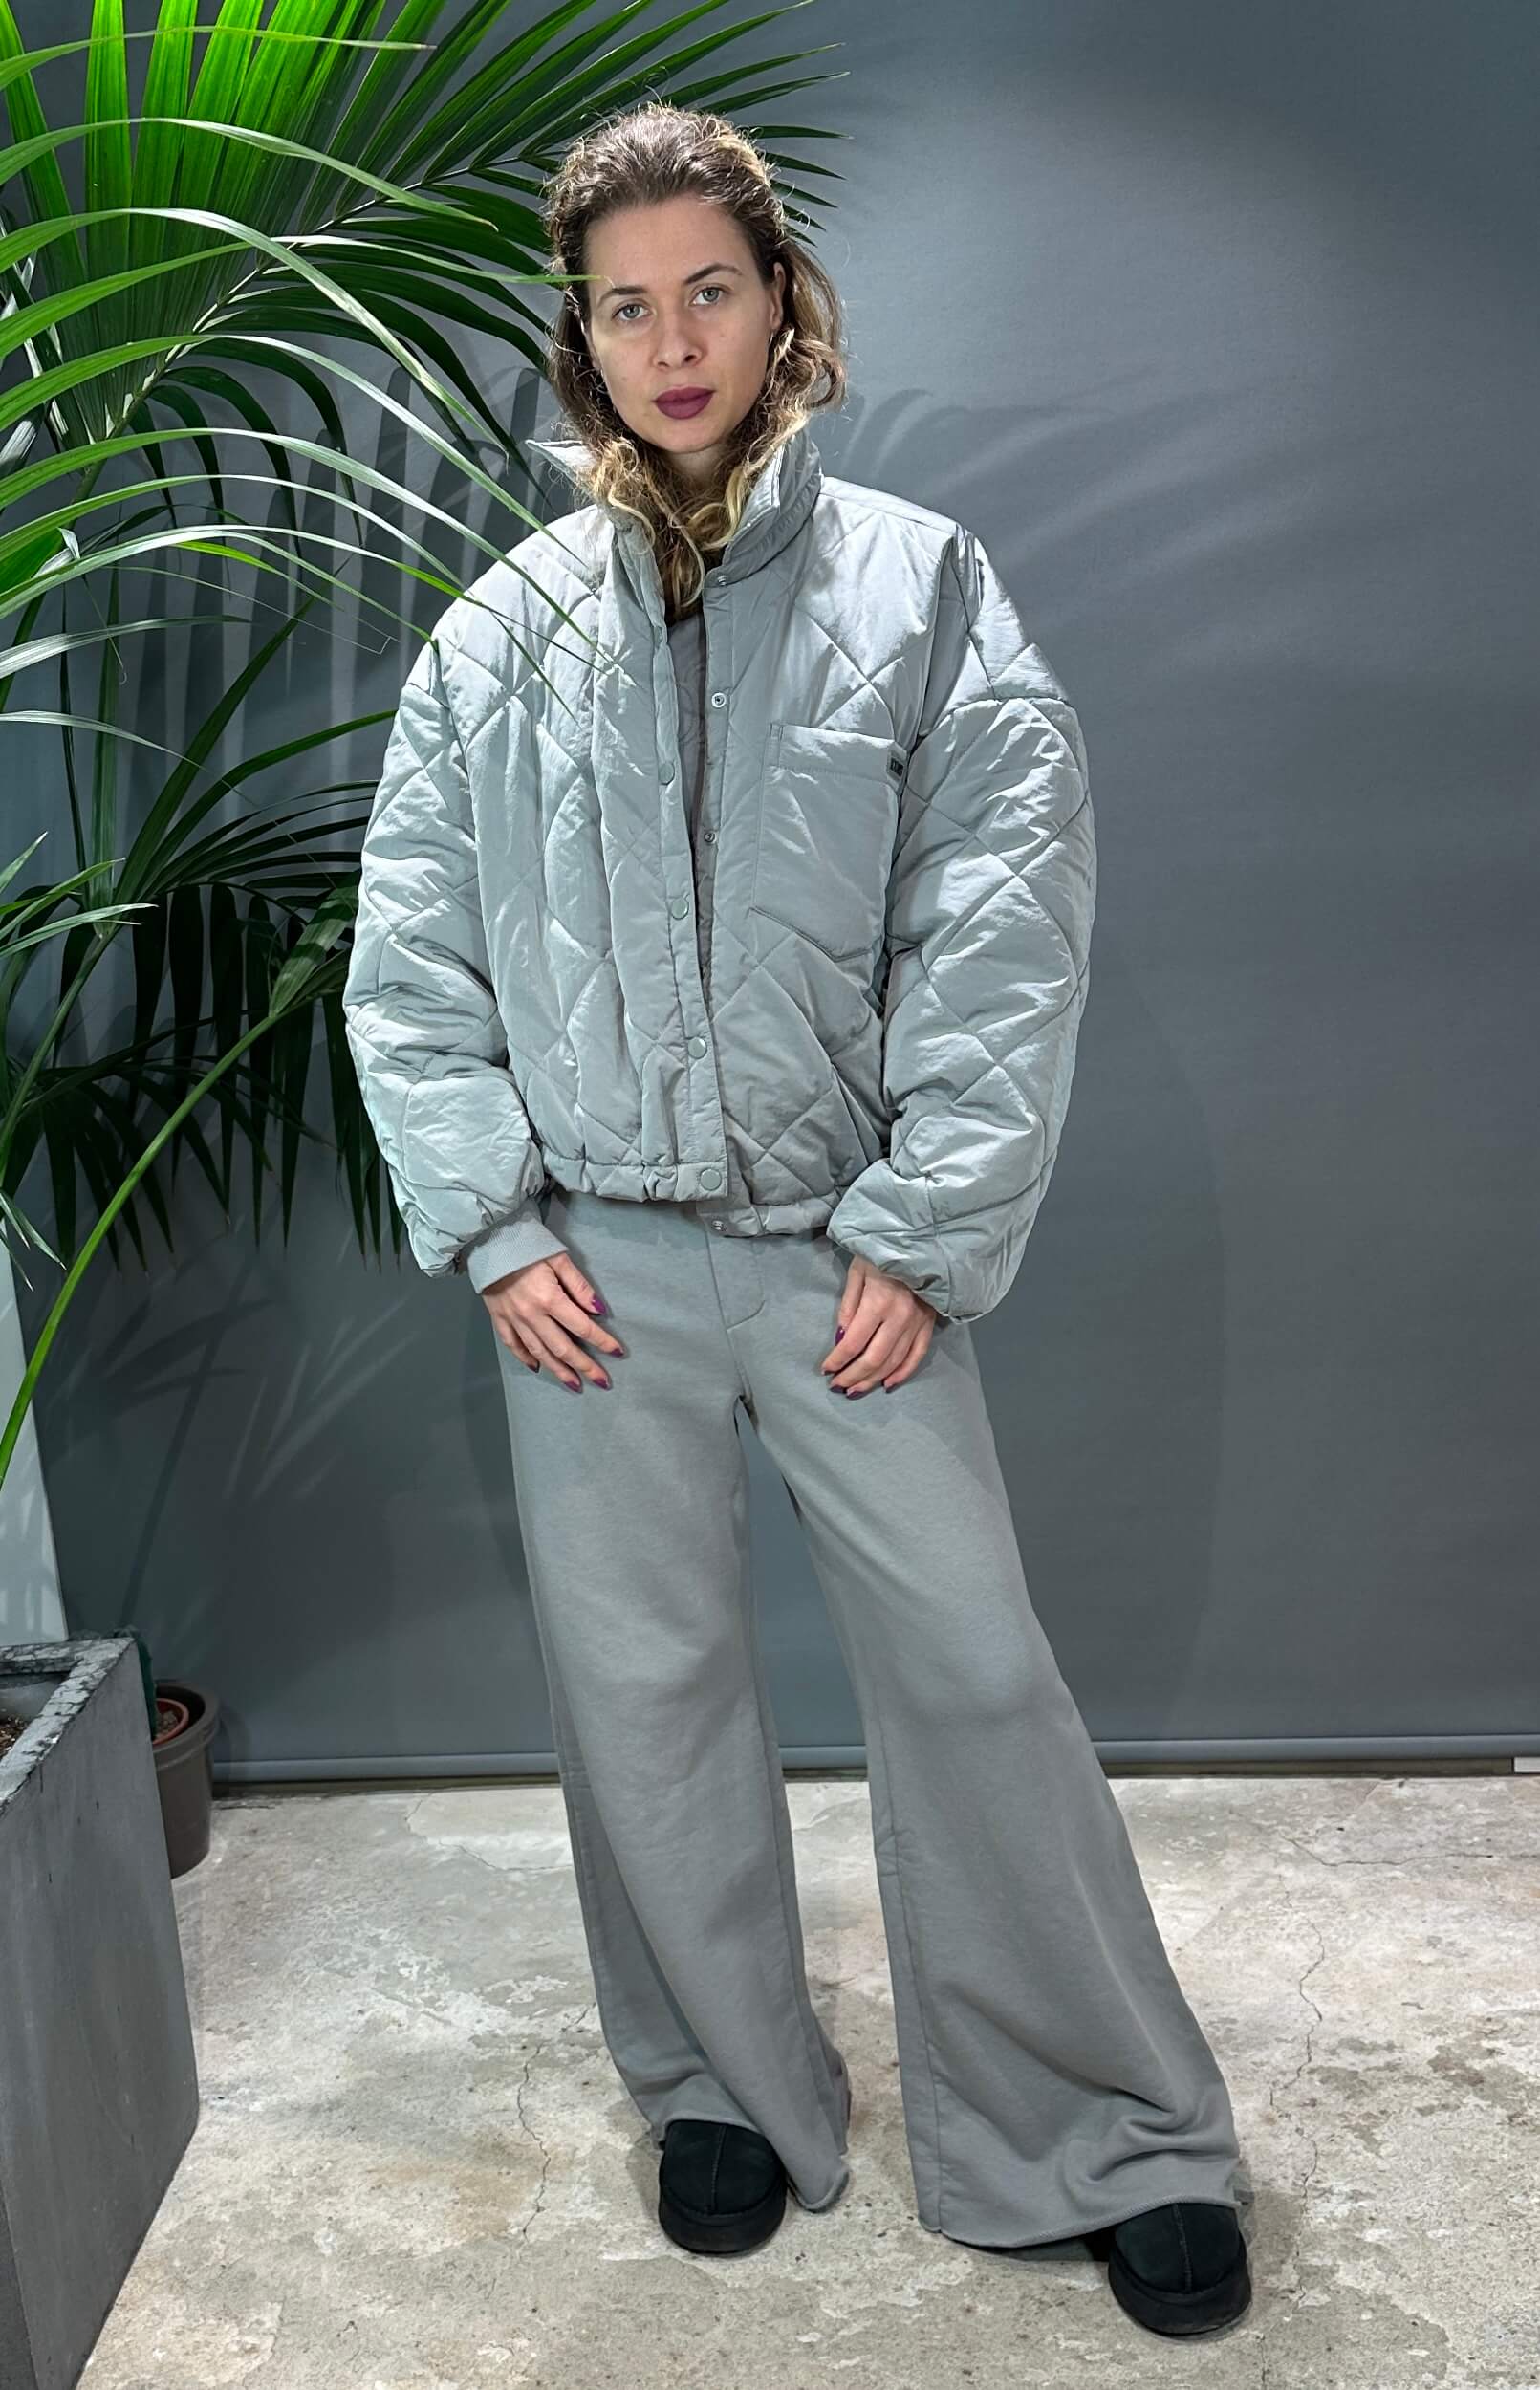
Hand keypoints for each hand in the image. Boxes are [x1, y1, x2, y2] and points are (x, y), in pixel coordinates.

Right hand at [482, 1248, 623, 1390]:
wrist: (489, 1239)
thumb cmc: (528, 1245)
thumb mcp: (559, 1259)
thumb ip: (580, 1286)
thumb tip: (599, 1311)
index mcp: (549, 1298)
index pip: (582, 1327)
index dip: (602, 1342)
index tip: (617, 1353)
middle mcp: (531, 1315)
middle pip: (562, 1348)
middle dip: (585, 1366)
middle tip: (602, 1381)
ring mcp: (513, 1319)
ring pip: (539, 1352)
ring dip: (559, 1371)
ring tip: (575, 1384)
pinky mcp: (498, 1318)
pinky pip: (512, 1345)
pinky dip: (525, 1358)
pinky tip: (538, 1367)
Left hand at [820, 1254, 938, 1393]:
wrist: (921, 1241)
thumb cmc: (883, 1252)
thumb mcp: (858, 1272)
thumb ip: (848, 1306)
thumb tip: (841, 1339)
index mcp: (878, 1302)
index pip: (854, 1342)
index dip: (838, 1360)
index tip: (826, 1369)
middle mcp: (900, 1317)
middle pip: (873, 1358)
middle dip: (852, 1376)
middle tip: (837, 1386)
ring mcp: (917, 1322)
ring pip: (894, 1361)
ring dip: (873, 1379)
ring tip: (855, 1389)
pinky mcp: (929, 1324)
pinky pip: (917, 1355)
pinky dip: (903, 1373)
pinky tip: (888, 1384)